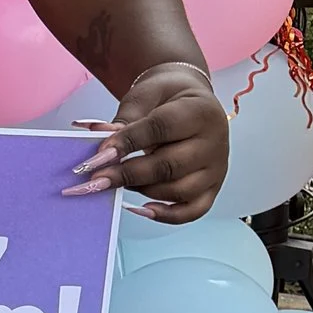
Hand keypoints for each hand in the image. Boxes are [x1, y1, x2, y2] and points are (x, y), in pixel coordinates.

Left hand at [67, 61, 228, 221]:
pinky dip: (167, 215)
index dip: (128, 142)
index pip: (161, 129)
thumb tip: (98, 136)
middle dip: (128, 173)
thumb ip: (124, 119)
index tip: (99, 153)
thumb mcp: (144, 97)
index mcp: (200, 111)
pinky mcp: (213, 188)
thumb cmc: (165, 97)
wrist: (189, 100)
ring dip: (142, 190)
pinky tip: (140, 209)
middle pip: (170, 165)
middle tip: (96, 178)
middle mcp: (214, 142)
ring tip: (116, 182)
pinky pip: (193, 210)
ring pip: (179, 190)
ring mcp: (216, 168)